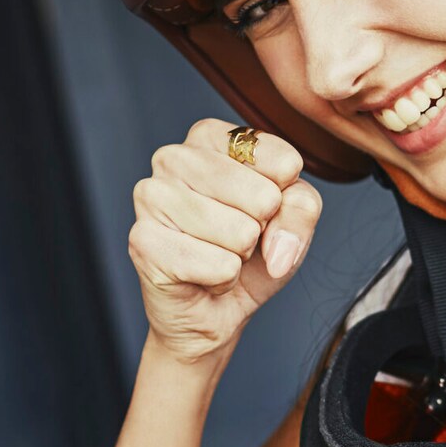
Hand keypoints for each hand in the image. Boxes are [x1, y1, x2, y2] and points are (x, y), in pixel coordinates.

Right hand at [128, 120, 321, 366]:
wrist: (215, 309)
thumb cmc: (253, 254)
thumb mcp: (293, 221)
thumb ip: (302, 208)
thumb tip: (277, 244)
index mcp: (210, 137)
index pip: (284, 162)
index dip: (284, 200)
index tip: (261, 211)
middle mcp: (174, 156)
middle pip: (264, 198)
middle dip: (261, 230)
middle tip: (237, 239)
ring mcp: (152, 196)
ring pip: (241, 233)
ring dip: (240, 257)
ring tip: (217, 254)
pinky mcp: (143, 241)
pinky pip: (221, 267)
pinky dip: (223, 281)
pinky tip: (201, 274)